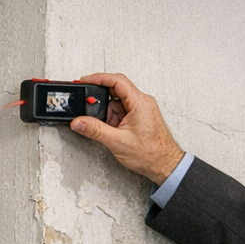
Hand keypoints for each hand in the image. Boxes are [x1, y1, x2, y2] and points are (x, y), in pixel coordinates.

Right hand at [67, 72, 184, 183]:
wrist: (165, 165)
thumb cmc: (152, 154)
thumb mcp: (118, 142)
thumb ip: (95, 130)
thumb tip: (79, 122)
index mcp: (140, 103)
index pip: (117, 81)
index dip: (99, 78)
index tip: (85, 80)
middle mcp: (142, 103)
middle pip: (115, 90)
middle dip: (100, 100)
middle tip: (87, 108)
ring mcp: (140, 110)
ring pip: (117, 103)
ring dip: (106, 113)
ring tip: (105, 127)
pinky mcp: (138, 118)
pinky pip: (121, 112)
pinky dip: (112, 119)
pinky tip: (111, 130)